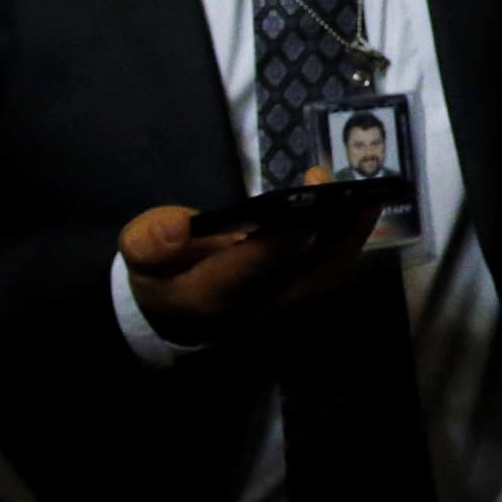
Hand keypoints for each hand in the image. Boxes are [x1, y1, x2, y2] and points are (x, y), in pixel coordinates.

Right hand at [121, 171, 378, 343]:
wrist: (175, 312)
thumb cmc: (160, 273)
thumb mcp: (138, 257)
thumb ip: (150, 242)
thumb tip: (178, 227)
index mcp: (214, 294)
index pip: (252, 271)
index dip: (278, 243)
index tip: (302, 209)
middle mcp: (259, 304)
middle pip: (312, 276)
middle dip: (336, 233)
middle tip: (346, 189)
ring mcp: (286, 302)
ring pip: (332, 272)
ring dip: (351, 232)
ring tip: (363, 190)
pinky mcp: (301, 292)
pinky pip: (335, 266)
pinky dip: (349, 236)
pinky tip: (356, 202)